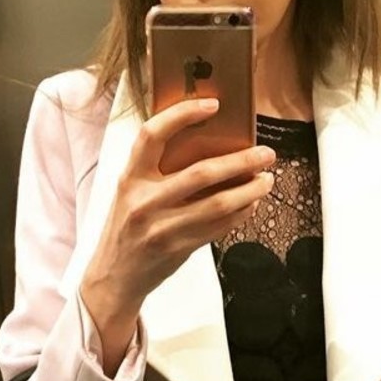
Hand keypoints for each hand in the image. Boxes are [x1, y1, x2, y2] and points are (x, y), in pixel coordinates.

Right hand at [82, 97, 276, 310]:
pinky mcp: (178, 249)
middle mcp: (144, 201)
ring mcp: (162, 227)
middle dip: (240, 161)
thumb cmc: (127, 227)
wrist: (114, 275)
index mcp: (130, 178)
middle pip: (201, 173)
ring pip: (218, 204)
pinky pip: (218, 227)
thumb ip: (158, 171)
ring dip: (249, 190)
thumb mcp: (132, 193)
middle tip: (265, 153)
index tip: (213, 105)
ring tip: (266, 179)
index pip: (152, 134)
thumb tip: (210, 147)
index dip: (182, 114)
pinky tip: (251, 204)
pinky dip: (240, 213)